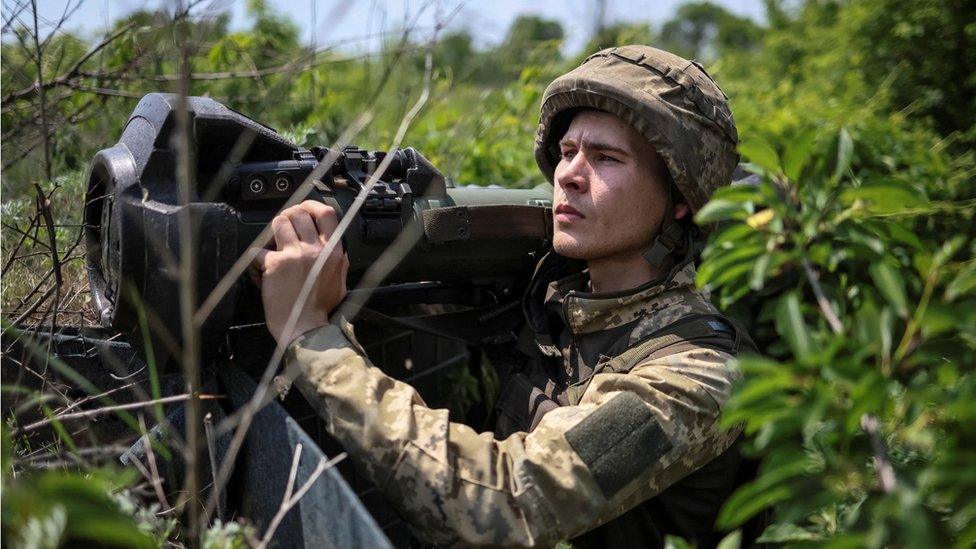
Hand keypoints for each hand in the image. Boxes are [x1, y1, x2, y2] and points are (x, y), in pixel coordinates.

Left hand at [250, 201, 348, 344]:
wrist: (305, 329)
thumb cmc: (320, 309)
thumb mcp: (339, 281)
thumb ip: (338, 261)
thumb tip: (335, 247)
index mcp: (334, 251)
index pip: (326, 213)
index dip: (311, 206)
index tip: (303, 209)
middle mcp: (316, 249)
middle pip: (299, 213)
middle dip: (287, 216)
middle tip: (282, 227)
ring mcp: (296, 255)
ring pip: (279, 223)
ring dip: (272, 232)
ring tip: (272, 245)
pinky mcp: (276, 264)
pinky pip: (259, 250)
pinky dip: (256, 259)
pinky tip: (260, 269)